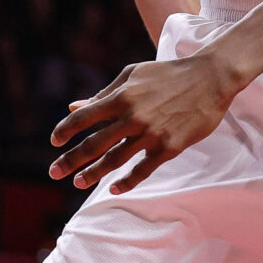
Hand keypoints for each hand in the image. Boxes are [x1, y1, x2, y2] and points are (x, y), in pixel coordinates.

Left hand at [47, 53, 237, 192]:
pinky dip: (127, 180)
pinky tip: (114, 188)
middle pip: (94, 144)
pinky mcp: (169, 146)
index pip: (84, 117)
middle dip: (70, 160)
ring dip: (93, 173)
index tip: (55, 141)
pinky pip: (143, 169)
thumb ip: (104, 93)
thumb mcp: (132, 75)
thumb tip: (75, 107)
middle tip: (54, 172)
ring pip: (115, 159)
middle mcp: (132, 116)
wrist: (209, 78)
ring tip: (77, 183)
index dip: (66, 130)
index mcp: (121, 96)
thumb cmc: (167, 74)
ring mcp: (151, 133)